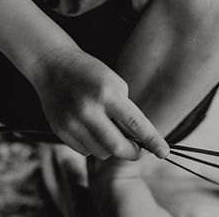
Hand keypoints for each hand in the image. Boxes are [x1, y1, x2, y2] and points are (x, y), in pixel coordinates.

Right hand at [30, 44, 168, 161]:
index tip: (164, 152)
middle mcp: (89, 110)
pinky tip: (91, 129)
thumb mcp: (114, 83)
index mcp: (108, 93)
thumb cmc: (90, 73)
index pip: (136, 124)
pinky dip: (93, 146)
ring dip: (111, 148)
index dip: (152, 141)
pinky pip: (85, 151)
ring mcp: (72, 122)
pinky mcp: (60, 130)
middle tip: (139, 150)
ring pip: (101, 152)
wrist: (53, 66)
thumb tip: (137, 140)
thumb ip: (125, 111)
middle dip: (133, 153)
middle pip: (117, 147)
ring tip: (108, 129)